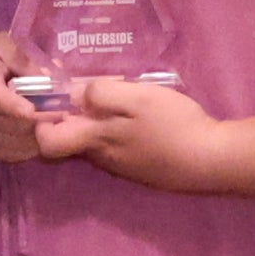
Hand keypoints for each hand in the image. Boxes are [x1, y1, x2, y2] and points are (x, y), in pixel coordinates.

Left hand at [30, 74, 228, 190]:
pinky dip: (116, 130)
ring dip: (96, 121)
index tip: (53, 96)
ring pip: (94, 142)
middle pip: (70, 140)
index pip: (47, 143)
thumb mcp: (138, 98)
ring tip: (117, 95)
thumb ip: (102, 94)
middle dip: (71, 115)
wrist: (212, 160)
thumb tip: (73, 94)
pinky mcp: (139, 168)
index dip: (42, 122)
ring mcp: (121, 166)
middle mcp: (101, 158)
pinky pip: (115, 147)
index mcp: (95, 140)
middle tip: (89, 87)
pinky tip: (136, 115)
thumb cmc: (174, 125)